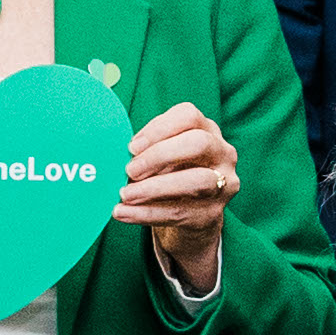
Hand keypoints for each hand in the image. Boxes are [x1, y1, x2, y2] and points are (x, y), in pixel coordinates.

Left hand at [121, 101, 241, 296]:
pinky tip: (123, 213)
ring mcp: (223, 185)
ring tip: (124, 195)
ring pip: (196, 181)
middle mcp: (223, 154)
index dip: (159, 128)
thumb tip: (111, 150)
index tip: (132, 146)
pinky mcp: (213, 214)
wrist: (191, 217)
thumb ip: (146, 149)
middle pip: (198, 144)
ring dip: (154, 188)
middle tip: (130, 170)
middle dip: (160, 155)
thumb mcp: (161, 156)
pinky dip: (147, 214)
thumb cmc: (170, 175)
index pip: (189, 116)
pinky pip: (180, 212)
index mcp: (207, 130)